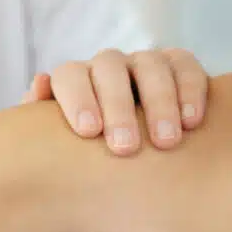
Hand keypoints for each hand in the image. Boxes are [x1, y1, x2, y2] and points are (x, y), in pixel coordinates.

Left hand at [22, 48, 208, 154]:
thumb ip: (40, 120)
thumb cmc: (84, 162)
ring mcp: (144, 64)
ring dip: (159, 101)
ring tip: (165, 142)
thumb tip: (40, 82)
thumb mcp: (58, 150)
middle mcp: (107, 67)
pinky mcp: (179, 68)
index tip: (89, 132)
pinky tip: (192, 122)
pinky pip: (185, 65)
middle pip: (109, 69)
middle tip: (124, 147)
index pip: (69, 75)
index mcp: (74, 82)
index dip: (77, 98)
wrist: (125, 168)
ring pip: (150, 65)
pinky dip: (190, 89)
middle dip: (118, 106)